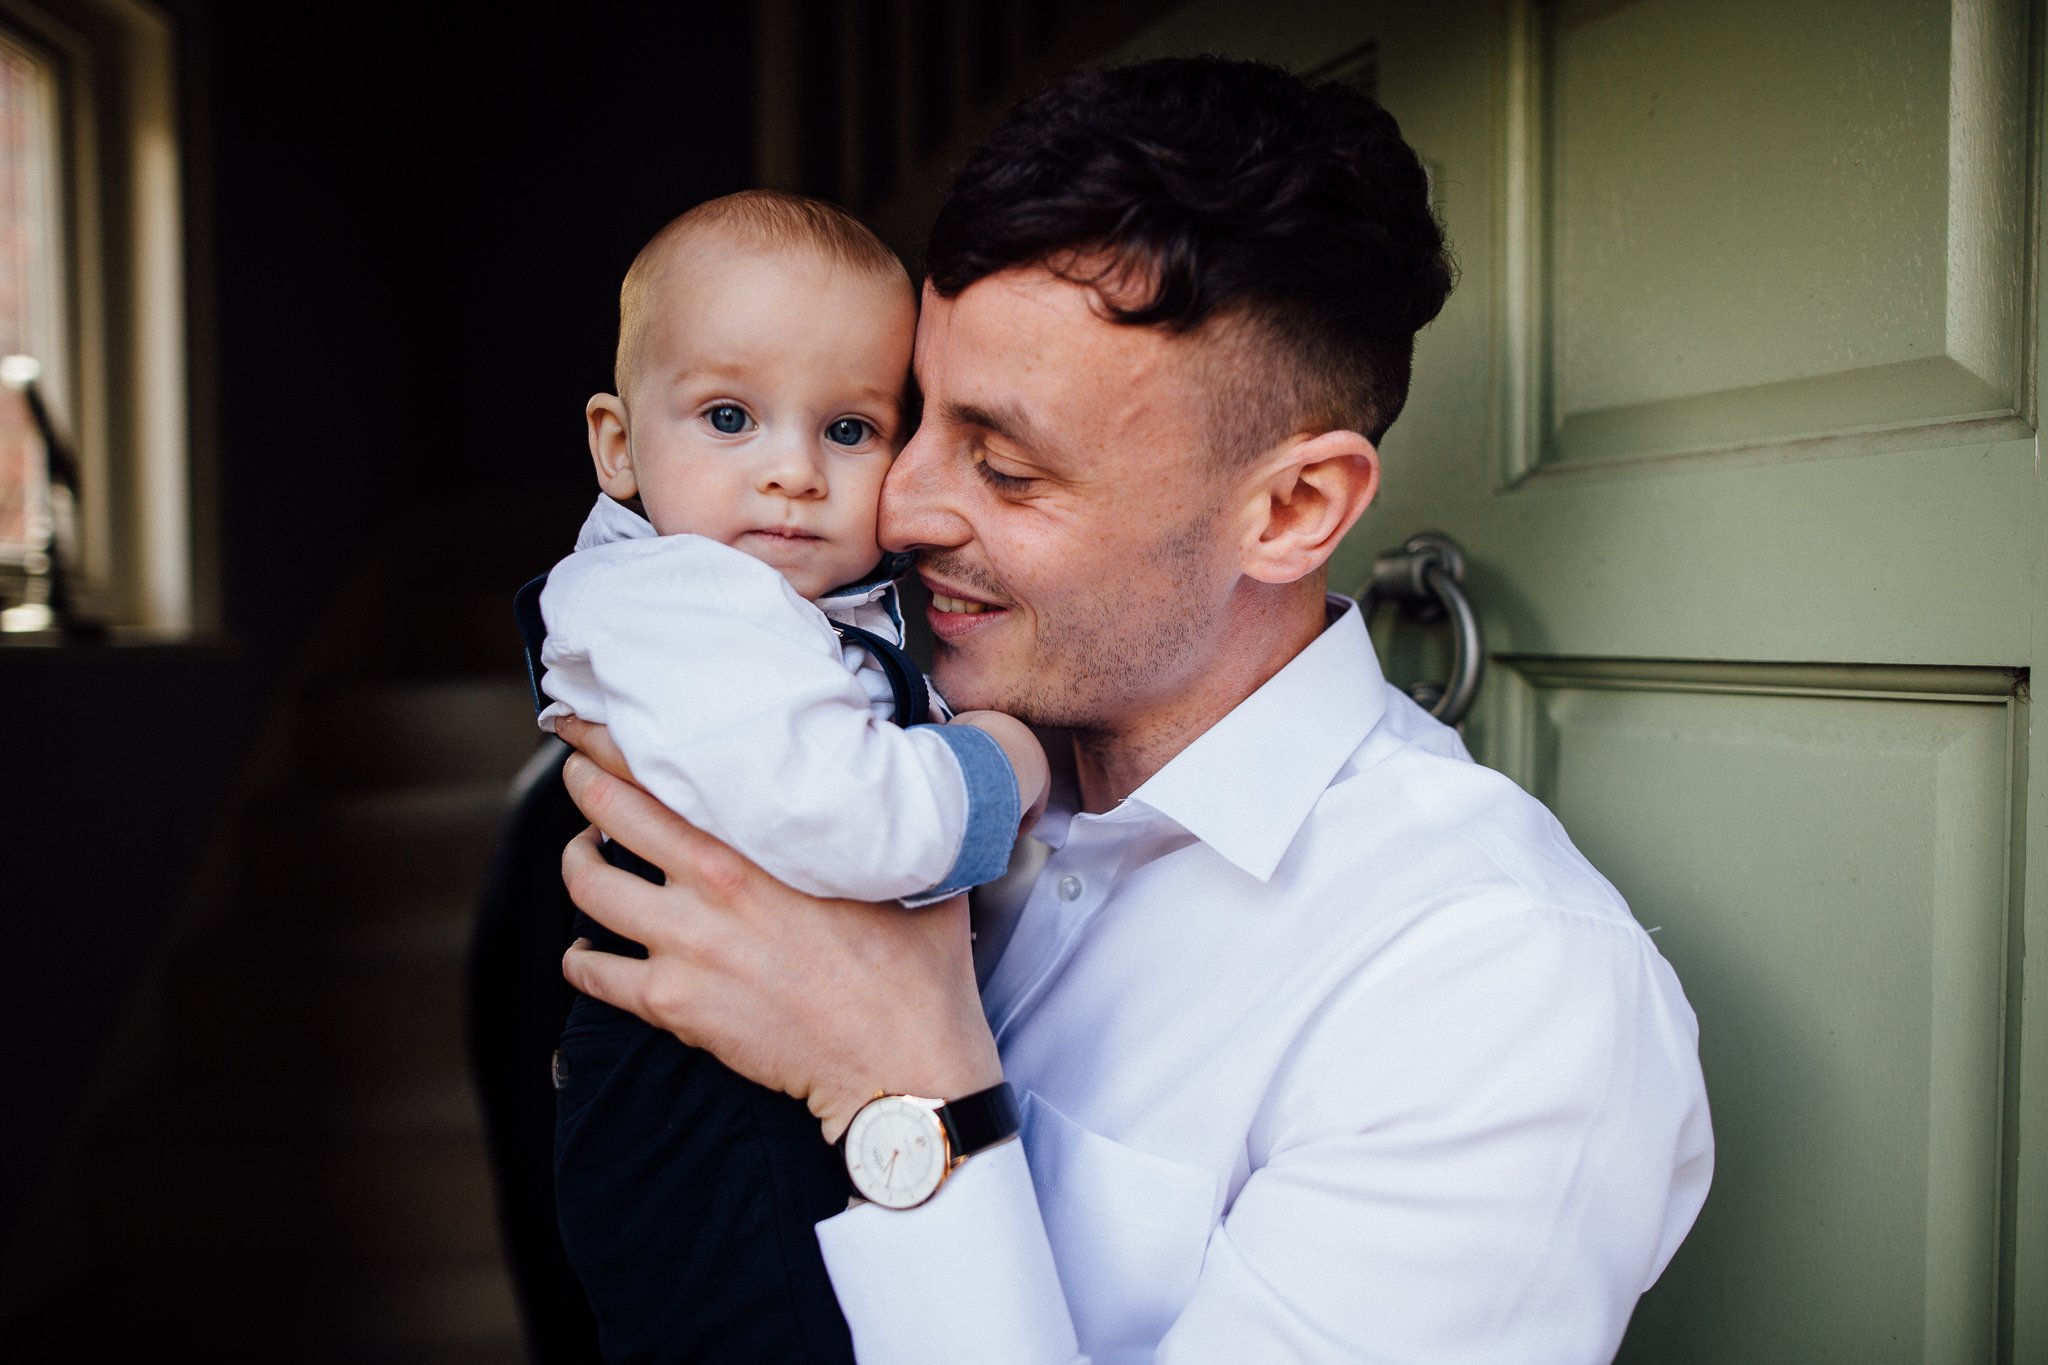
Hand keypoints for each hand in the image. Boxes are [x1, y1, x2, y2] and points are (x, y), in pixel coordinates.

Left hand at [555, 745, 1003, 1142]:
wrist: (897, 1062)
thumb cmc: (914, 966)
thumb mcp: (912, 866)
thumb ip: (893, 809)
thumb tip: (916, 753)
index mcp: (765, 840)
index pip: (672, 765)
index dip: (621, 735)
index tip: (602, 720)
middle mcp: (712, 882)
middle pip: (609, 809)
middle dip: (582, 780)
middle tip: (579, 773)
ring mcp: (684, 946)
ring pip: (587, 886)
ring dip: (576, 862)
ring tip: (585, 855)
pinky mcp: (673, 1005)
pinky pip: (592, 974)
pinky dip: (580, 958)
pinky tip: (588, 951)